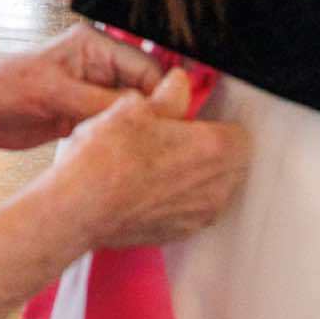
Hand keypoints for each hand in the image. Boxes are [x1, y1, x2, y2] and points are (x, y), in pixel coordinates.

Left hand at [0, 23, 164, 150]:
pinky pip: (113, 128)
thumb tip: (141, 113)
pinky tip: (123, 157)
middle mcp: (100, 68)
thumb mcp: (53, 93)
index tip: (170, 126)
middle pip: (145, 92)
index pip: (147, 69)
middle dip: (152, 116)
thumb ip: (98, 101)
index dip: (161, 97)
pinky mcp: (84, 115)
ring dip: (136, 131)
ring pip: (132, 113)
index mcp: (96, 47)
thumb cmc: (3, 86)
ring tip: (144, 155)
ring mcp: (93, 92)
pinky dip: (119, 141)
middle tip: (160, 146)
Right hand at [47, 69, 248, 251]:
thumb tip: (179, 84)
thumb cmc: (104, 159)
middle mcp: (214, 188)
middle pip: (232, 164)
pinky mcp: (178, 234)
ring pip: (213, 189)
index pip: (241, 134)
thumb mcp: (134, 107)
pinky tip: (149, 187)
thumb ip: (169, 94)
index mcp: (212, 149)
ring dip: (197, 177)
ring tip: (160, 163)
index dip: (218, 124)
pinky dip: (179, 199)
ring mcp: (197, 216)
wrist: (78, 208)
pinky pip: (192, 211)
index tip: (198, 122)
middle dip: (213, 152)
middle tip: (179, 140)